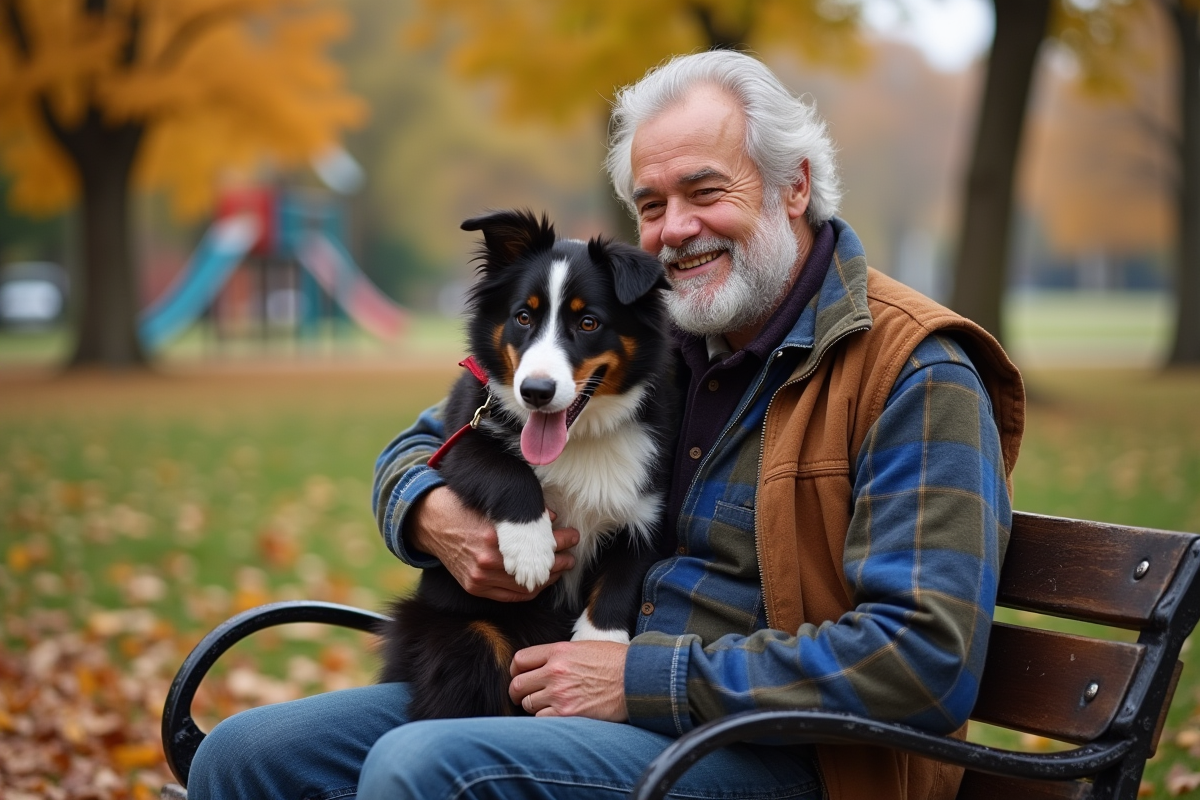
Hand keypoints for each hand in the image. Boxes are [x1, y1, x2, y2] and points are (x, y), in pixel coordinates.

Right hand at [405, 486, 577, 601]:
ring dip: (549, 577)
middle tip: (572, 553)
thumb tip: (553, 519)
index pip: (538, 545)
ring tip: (562, 567)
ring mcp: (479, 578)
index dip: (561, 540)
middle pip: (535, 567)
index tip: (572, 535)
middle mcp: (486, 561)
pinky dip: (530, 590)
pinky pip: (511, 596)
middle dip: (560, 560)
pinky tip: (542, 581)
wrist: (431, 522)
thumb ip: (523, 514)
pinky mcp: (474, 587)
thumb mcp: (494, 504)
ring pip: (526, 586)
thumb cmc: (464, 507)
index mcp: (493, 536)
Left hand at [508, 641, 627, 720]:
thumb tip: (540, 665)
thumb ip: (559, 655)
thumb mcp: (584, 647)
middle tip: (526, 696)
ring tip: (548, 705)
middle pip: (517, 685)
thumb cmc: (614, 662)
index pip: (520, 661)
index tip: (520, 677)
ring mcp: (559, 694)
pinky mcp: (568, 713)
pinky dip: (545, 719)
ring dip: (534, 706)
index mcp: (558, 651)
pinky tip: (557, 714)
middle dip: (519, 692)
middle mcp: (555, 671)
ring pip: (527, 704)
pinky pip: (541, 719)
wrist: (636, 679)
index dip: (516, 671)